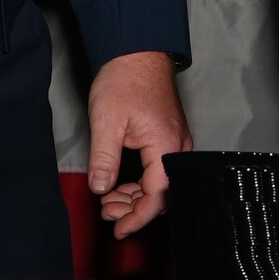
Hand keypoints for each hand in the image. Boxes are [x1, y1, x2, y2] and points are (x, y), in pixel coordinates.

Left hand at [85, 51, 190, 238]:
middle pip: (163, 194)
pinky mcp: (169, 137)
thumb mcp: (106, 121)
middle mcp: (178, 147)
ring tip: (108, 201)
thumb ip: (104, 159)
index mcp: (166, 146)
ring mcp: (176, 142)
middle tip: (107, 213)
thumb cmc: (124, 80)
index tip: (119, 229)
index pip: (157, 196)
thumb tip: (100, 188)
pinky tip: (119, 184)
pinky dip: (140, 181)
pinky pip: (159, 170)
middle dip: (134, 209)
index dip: (137, 217)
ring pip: (160, 183)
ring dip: (135, 196)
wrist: (136, 50)